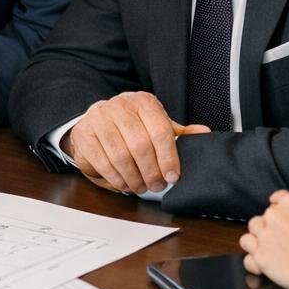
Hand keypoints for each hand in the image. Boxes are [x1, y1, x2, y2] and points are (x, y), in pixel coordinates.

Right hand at [60, 92, 210, 194]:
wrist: (94, 122)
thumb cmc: (129, 127)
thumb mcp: (154, 125)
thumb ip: (177, 132)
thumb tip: (204, 133)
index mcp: (142, 102)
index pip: (161, 131)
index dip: (169, 158)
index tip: (173, 176)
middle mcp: (119, 106)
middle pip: (141, 145)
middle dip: (151, 172)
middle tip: (157, 185)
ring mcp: (98, 119)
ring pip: (121, 156)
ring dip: (134, 178)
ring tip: (141, 186)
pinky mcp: (84, 135)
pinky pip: (103, 162)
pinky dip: (116, 178)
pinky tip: (125, 183)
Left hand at [240, 187, 288, 288]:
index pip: (277, 199)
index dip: (282, 211)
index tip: (286, 221)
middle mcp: (273, 215)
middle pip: (264, 216)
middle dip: (271, 226)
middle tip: (286, 240)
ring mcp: (264, 234)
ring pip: (252, 232)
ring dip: (259, 240)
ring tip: (273, 251)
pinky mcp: (259, 255)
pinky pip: (247, 256)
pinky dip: (253, 261)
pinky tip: (264, 265)